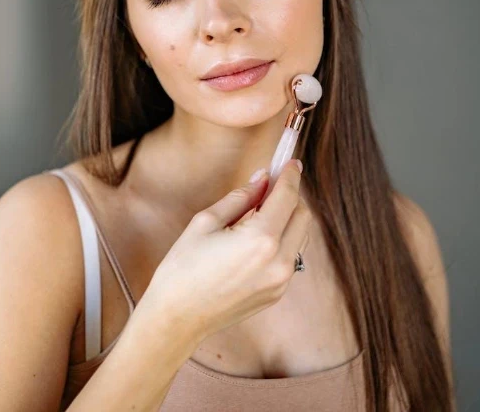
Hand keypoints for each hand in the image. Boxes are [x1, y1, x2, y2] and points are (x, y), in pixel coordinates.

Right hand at [140, 159, 311, 344]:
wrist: (177, 318)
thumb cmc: (183, 269)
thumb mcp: (205, 222)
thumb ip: (240, 197)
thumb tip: (262, 178)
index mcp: (261, 240)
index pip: (287, 197)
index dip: (290, 175)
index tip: (290, 162)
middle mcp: (280, 262)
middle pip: (302, 215)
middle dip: (290, 196)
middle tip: (270, 185)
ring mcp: (281, 281)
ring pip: (301, 237)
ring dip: (288, 218)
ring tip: (260, 211)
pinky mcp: (277, 293)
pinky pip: (291, 257)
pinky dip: (282, 240)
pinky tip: (257, 237)